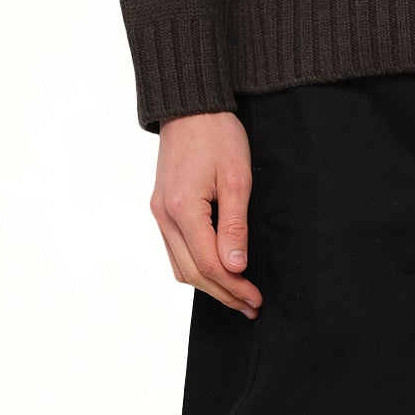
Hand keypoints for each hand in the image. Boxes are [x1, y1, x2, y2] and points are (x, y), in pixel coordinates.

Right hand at [150, 111, 260, 316]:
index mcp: (181, 209)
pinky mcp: (161, 208)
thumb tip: (235, 267)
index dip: (234, 286)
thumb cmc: (217, 136)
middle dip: (223, 294)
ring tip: (238, 296)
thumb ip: (234, 226)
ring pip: (180, 266)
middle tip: (251, 306)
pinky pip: (175, 251)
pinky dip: (196, 267)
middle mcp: (163, 215)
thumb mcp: (237, 179)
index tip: (255, 298)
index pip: (208, 263)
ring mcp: (159, 213)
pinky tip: (217, 272)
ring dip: (209, 285)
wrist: (190, 108)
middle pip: (192, 272)